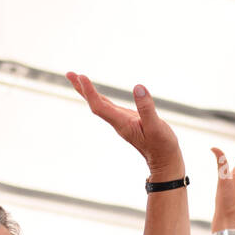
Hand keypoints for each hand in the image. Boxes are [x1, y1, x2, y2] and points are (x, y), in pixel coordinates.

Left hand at [67, 72, 182, 176]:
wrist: (164, 161)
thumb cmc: (162, 146)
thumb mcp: (157, 127)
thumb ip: (147, 108)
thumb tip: (138, 87)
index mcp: (122, 123)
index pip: (99, 106)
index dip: (89, 92)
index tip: (82, 77)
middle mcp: (117, 122)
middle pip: (94, 104)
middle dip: (82, 89)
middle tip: (69, 73)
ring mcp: (121, 121)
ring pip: (99, 104)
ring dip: (86, 92)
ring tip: (76, 78)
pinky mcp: (126, 120)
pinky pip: (108, 106)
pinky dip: (99, 96)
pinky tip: (95, 92)